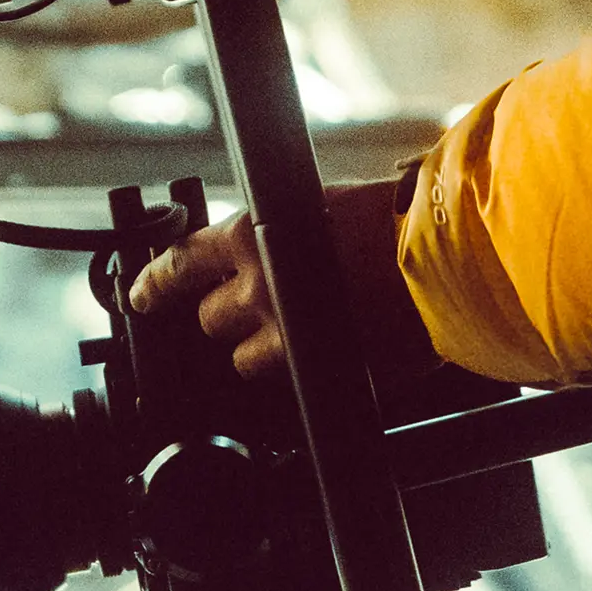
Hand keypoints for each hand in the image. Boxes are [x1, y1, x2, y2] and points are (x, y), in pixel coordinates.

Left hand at [127, 178, 436, 383]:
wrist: (450, 260)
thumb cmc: (399, 222)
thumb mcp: (326, 204)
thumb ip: (283, 231)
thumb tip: (267, 246)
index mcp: (252, 237)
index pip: (179, 263)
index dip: (153, 284)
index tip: (141, 296)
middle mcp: (257, 288)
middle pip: (209, 319)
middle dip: (229, 317)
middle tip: (265, 307)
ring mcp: (284, 336)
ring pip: (243, 360)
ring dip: (264, 350)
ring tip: (303, 333)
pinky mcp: (315, 373)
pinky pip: (286, 385)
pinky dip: (299, 375)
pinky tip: (325, 357)